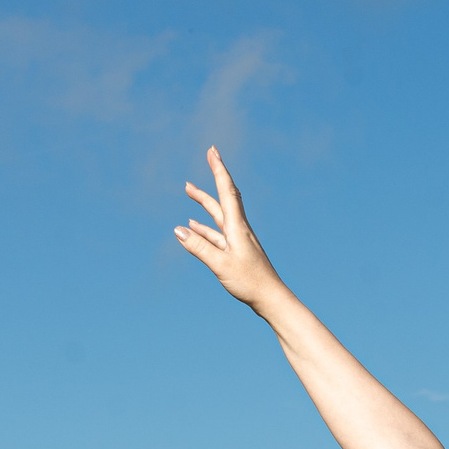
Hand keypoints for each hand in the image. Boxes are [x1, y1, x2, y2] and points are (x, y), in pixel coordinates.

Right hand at [175, 147, 287, 310]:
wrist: (271, 298)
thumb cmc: (249, 282)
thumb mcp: (220, 264)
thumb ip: (199, 247)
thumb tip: (178, 229)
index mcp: (237, 226)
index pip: (227, 190)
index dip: (219, 169)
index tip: (212, 150)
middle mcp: (239, 228)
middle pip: (224, 196)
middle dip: (215, 176)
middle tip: (208, 156)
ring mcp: (238, 239)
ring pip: (218, 213)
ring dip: (204, 200)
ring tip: (188, 190)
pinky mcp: (236, 250)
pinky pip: (216, 233)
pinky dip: (204, 226)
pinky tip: (192, 226)